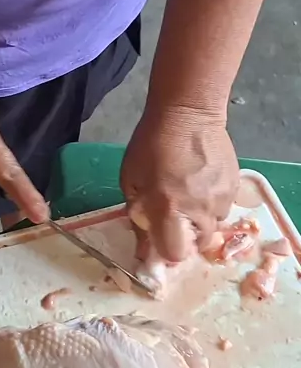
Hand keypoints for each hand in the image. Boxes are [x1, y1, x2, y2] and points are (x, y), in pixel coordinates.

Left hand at [120, 105, 238, 261]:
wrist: (188, 113)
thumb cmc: (152, 145)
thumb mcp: (132, 180)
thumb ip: (139, 217)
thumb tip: (145, 250)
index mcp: (169, 208)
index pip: (175, 253)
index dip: (166, 250)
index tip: (161, 238)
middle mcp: (200, 209)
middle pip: (199, 245)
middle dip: (185, 236)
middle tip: (174, 215)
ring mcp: (221, 198)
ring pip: (213, 226)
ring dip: (200, 219)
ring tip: (189, 194)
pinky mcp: (235, 186)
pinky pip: (224, 207)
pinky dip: (212, 203)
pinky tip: (201, 183)